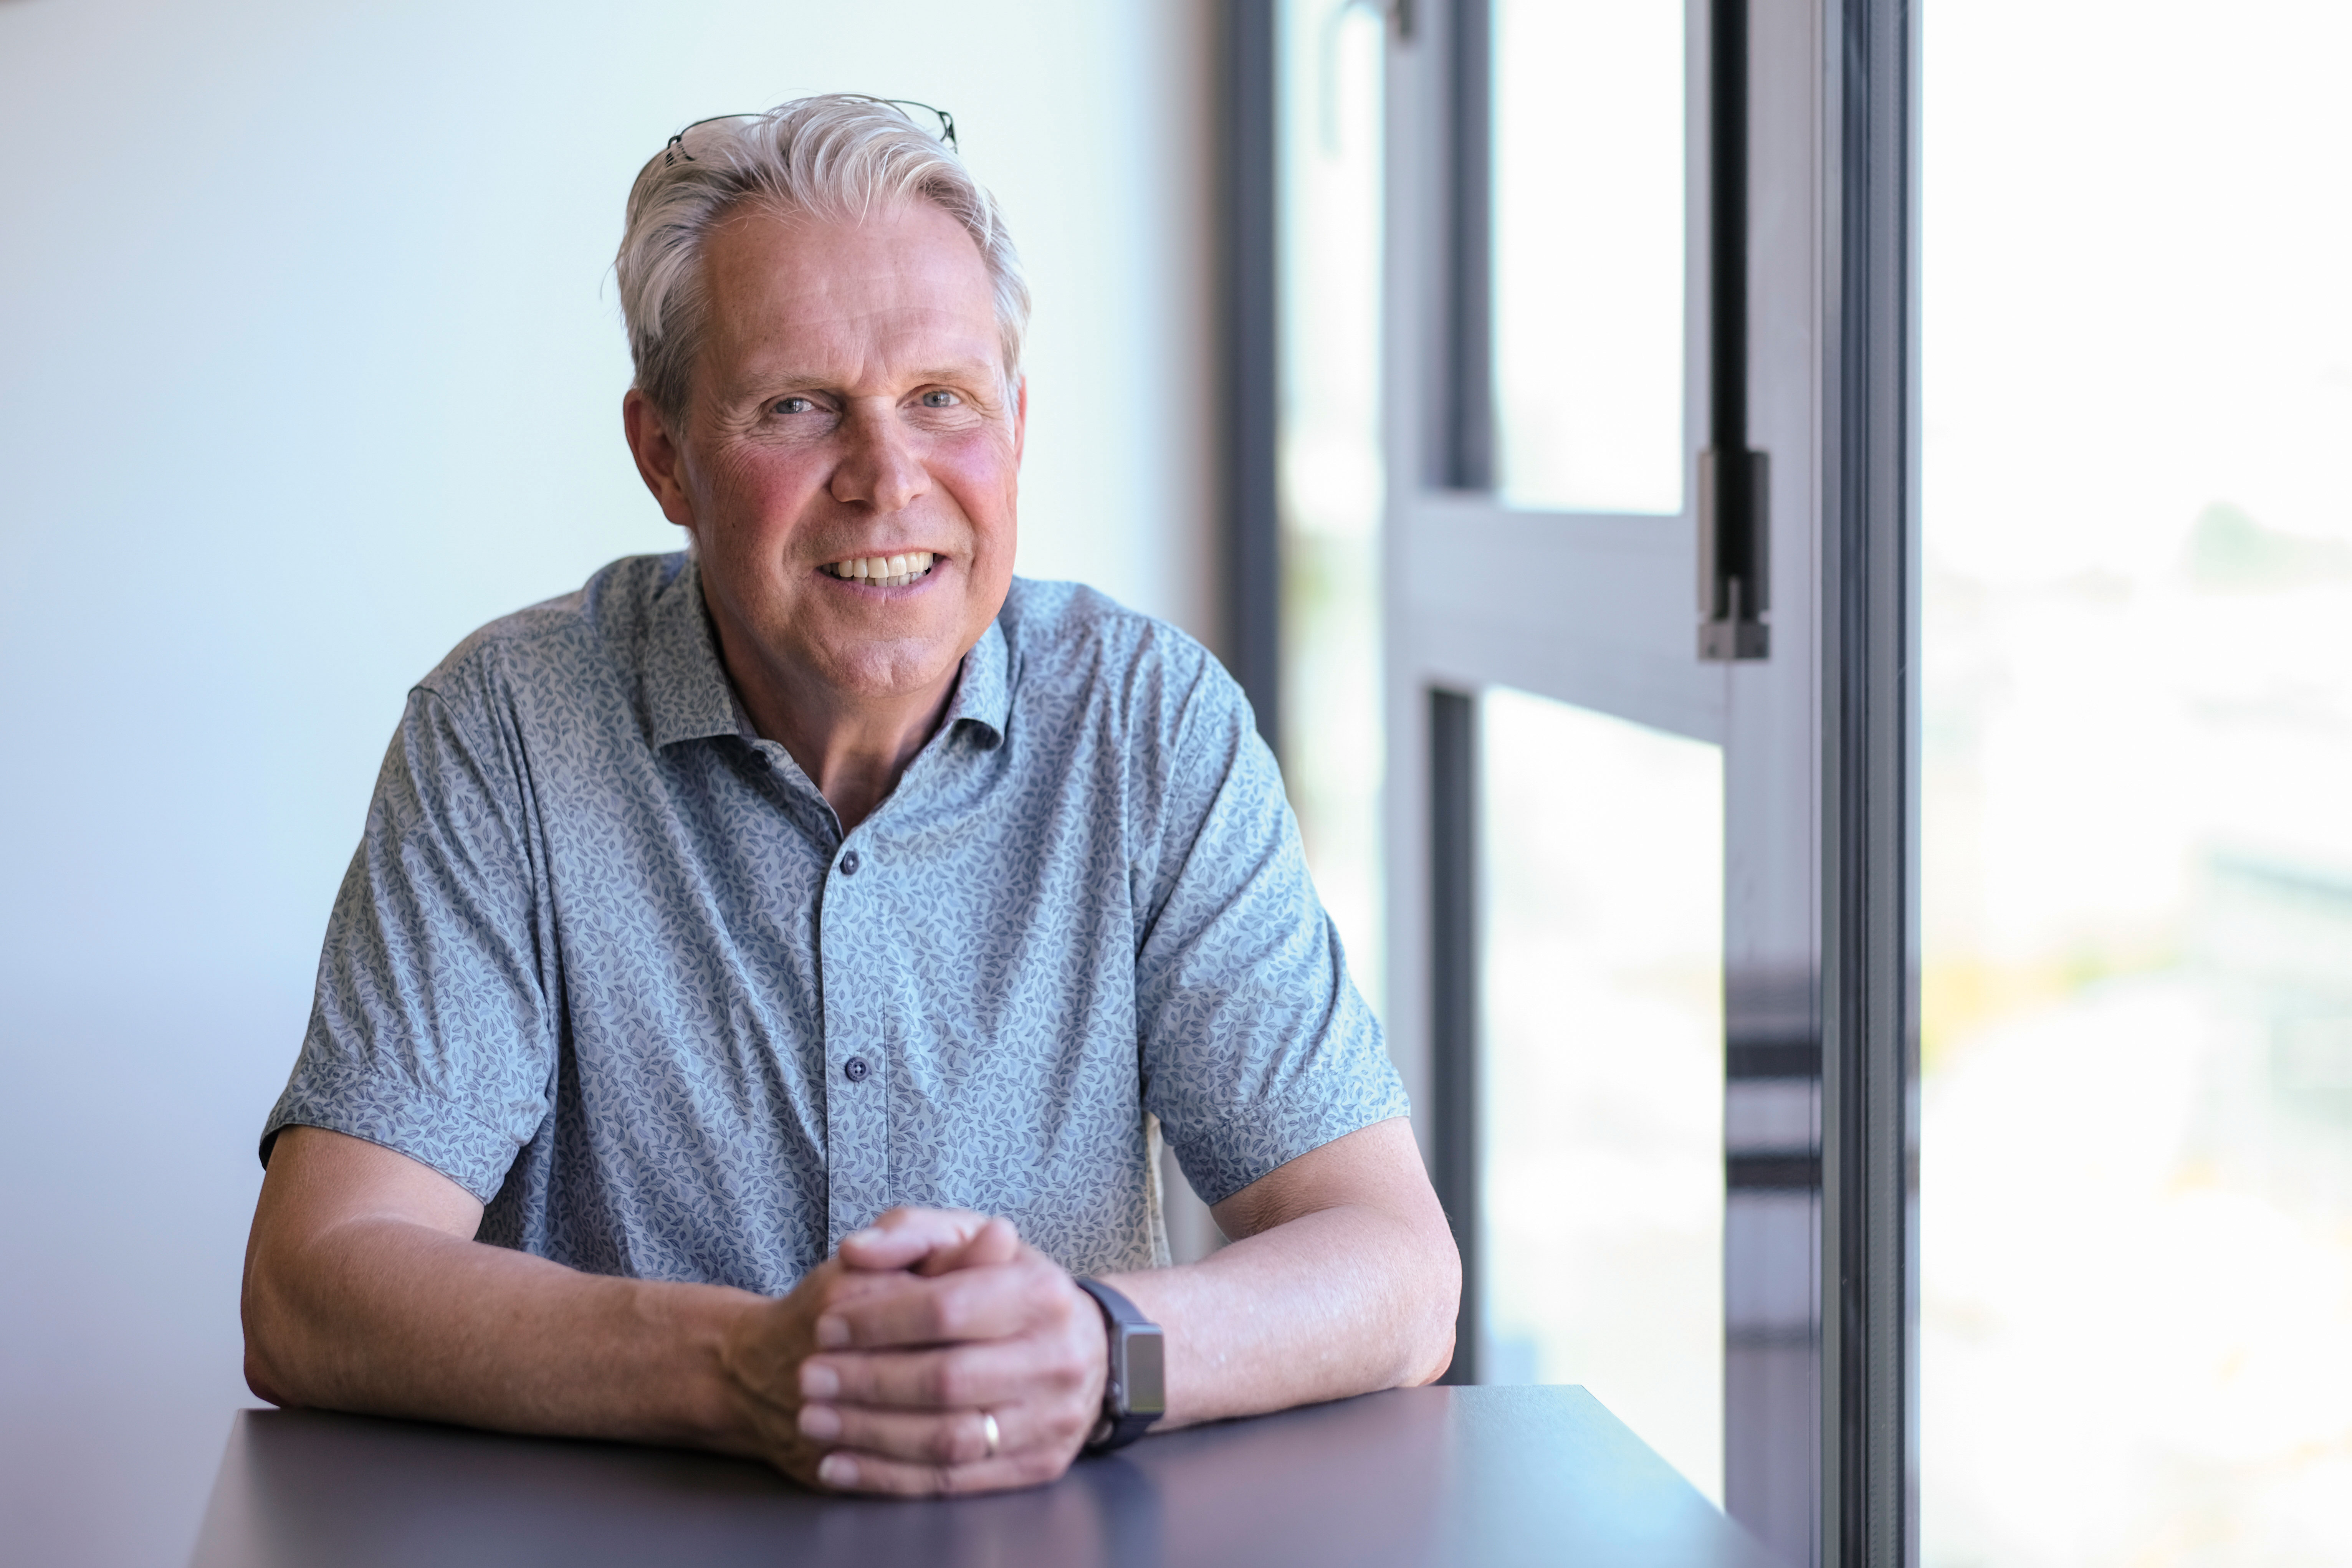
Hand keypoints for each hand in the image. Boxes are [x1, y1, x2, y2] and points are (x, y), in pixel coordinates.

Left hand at [724, 1207, 1108, 1495]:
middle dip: (866, 1381)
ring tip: (814, 1420)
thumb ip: (910, 1234)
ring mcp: (1052, 1420)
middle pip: (946, 1380)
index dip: (878, 1320)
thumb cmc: (1004, 1285)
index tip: (825, 1326)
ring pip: (948, 1440)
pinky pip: (953, 1482)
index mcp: (1042, 1294)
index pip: (947, 1309)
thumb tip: (858, 1251)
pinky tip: (840, 1464)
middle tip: (807, 1378)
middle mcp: (1056, 1360)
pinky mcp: (1038, 1467)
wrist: (1082, 1348)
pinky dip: (888, 1477)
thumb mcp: (965, 1240)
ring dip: (870, 1434)